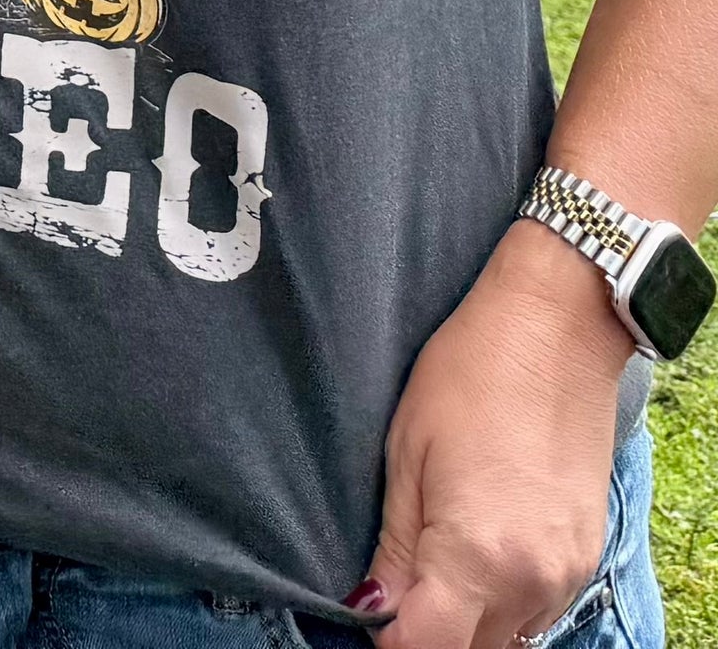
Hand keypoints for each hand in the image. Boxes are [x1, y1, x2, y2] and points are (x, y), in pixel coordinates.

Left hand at [363, 222, 630, 645]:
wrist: (556, 331)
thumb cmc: (468, 376)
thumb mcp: (406, 456)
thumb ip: (395, 548)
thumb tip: (371, 608)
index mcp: (479, 558)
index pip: (425, 648)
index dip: (386, 639)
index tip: (363, 615)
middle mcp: (533, 582)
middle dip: (424, 636)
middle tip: (388, 596)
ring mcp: (568, 574)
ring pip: (507, 640)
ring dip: (464, 626)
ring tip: (425, 579)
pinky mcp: (586, 558)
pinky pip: (537, 613)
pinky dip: (500, 607)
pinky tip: (471, 567)